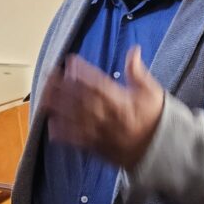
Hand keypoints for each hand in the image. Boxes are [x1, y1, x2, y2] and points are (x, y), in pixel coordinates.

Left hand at [41, 46, 164, 169]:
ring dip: (58, 107)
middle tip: (50, 74)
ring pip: (76, 119)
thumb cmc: (155, 119)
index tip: (70, 61)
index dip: (83, 71)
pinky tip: (51, 125)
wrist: (160, 152)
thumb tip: (133, 50)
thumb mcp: (152, 92)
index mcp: (121, 101)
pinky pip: (77, 141)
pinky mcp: (97, 147)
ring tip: (44, 96)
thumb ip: (138, 73)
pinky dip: (64, 134)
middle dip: (63, 86)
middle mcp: (108, 117)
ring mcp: (101, 133)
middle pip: (81, 99)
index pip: (98, 83)